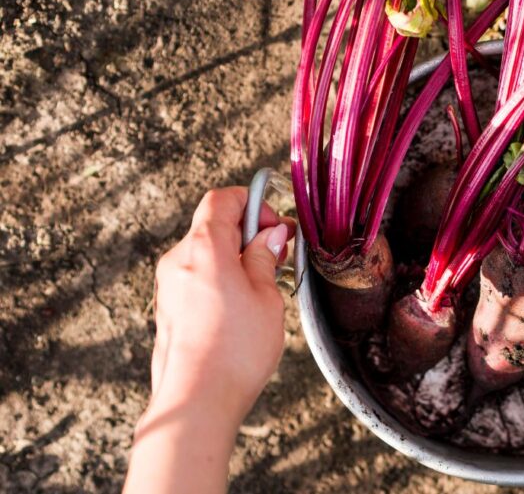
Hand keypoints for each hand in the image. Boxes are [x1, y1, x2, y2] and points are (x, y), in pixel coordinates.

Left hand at [125, 187, 293, 493]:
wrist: (197, 401)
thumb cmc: (235, 351)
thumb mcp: (266, 297)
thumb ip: (265, 259)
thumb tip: (270, 237)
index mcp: (204, 248)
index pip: (222, 199)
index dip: (253, 203)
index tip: (276, 226)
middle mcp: (179, 260)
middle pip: (213, 226)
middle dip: (248, 234)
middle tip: (278, 257)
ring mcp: (169, 285)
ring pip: (206, 254)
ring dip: (236, 259)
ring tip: (264, 287)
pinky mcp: (168, 309)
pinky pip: (197, 278)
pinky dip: (221, 280)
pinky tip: (243, 308)